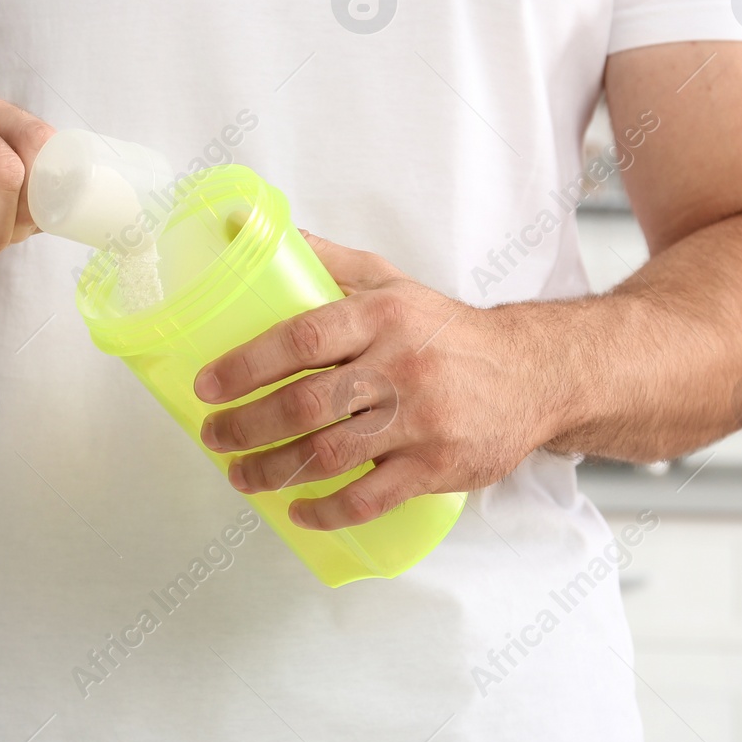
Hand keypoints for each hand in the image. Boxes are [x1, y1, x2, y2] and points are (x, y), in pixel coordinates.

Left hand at [194, 233, 566, 530]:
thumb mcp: (393, 282)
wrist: (533, 373)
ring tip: (242, 476)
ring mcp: (420, 420)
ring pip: (330, 454)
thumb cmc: (447, 330)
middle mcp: (400, 366)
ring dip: (274, 471)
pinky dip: (328, 510)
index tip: (208, 384)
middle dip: (247, 426)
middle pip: (306, 404)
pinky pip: (372, 497)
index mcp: (382, 317)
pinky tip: (300, 510)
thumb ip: (331, 262)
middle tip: (215, 437)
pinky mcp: (438, 466)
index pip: (302, 337)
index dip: (247, 364)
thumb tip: (263, 231)